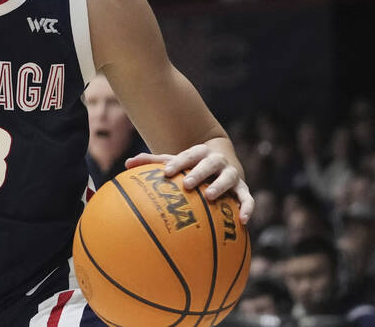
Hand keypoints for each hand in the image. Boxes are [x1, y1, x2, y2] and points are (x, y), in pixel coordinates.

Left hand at [125, 143, 253, 222]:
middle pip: (210, 163)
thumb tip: (127, 164)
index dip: (178, 163)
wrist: (222, 161)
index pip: (188, 155)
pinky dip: (247, 208)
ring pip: (229, 178)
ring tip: (210, 196)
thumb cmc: (191, 166)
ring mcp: (232, 175)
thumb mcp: (176, 162)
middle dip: (199, 172)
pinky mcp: (243, 190)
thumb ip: (153, 163)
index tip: (166, 173)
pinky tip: (243, 222)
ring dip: (220, 186)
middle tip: (188, 184)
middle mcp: (217, 162)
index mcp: (199, 153)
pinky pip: (248, 199)